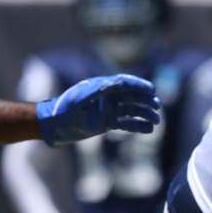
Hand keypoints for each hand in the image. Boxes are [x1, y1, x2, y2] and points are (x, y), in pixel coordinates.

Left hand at [36, 74, 161, 146]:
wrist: (54, 125)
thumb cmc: (63, 109)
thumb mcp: (78, 99)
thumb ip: (96, 91)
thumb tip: (115, 83)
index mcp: (102, 88)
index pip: (125, 83)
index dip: (139, 84)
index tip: (152, 89)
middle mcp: (108, 98)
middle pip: (133, 96)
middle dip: (147, 100)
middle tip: (157, 105)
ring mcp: (110, 110)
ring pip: (133, 110)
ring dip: (146, 114)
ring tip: (156, 120)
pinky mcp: (109, 123)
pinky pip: (128, 124)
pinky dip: (139, 126)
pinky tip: (149, 129)